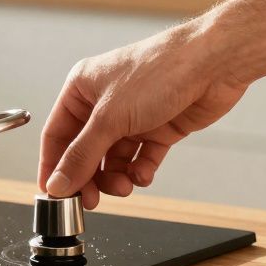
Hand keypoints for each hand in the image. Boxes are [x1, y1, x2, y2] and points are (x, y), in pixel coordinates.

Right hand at [39, 20, 248, 208]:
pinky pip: (141, 158)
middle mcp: (104, 103)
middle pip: (85, 151)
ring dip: (116, 177)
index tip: (53, 194)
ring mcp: (132, 116)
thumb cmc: (159, 71)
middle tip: (91, 200)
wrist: (213, 64)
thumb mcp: (110, 118)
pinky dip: (140, 171)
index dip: (53, 166)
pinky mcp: (158, 128)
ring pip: (113, 159)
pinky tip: (142, 175)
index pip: (57, 135)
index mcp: (82, 90)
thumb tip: (57, 183)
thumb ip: (82, 155)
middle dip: (89, 177)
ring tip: (124, 185)